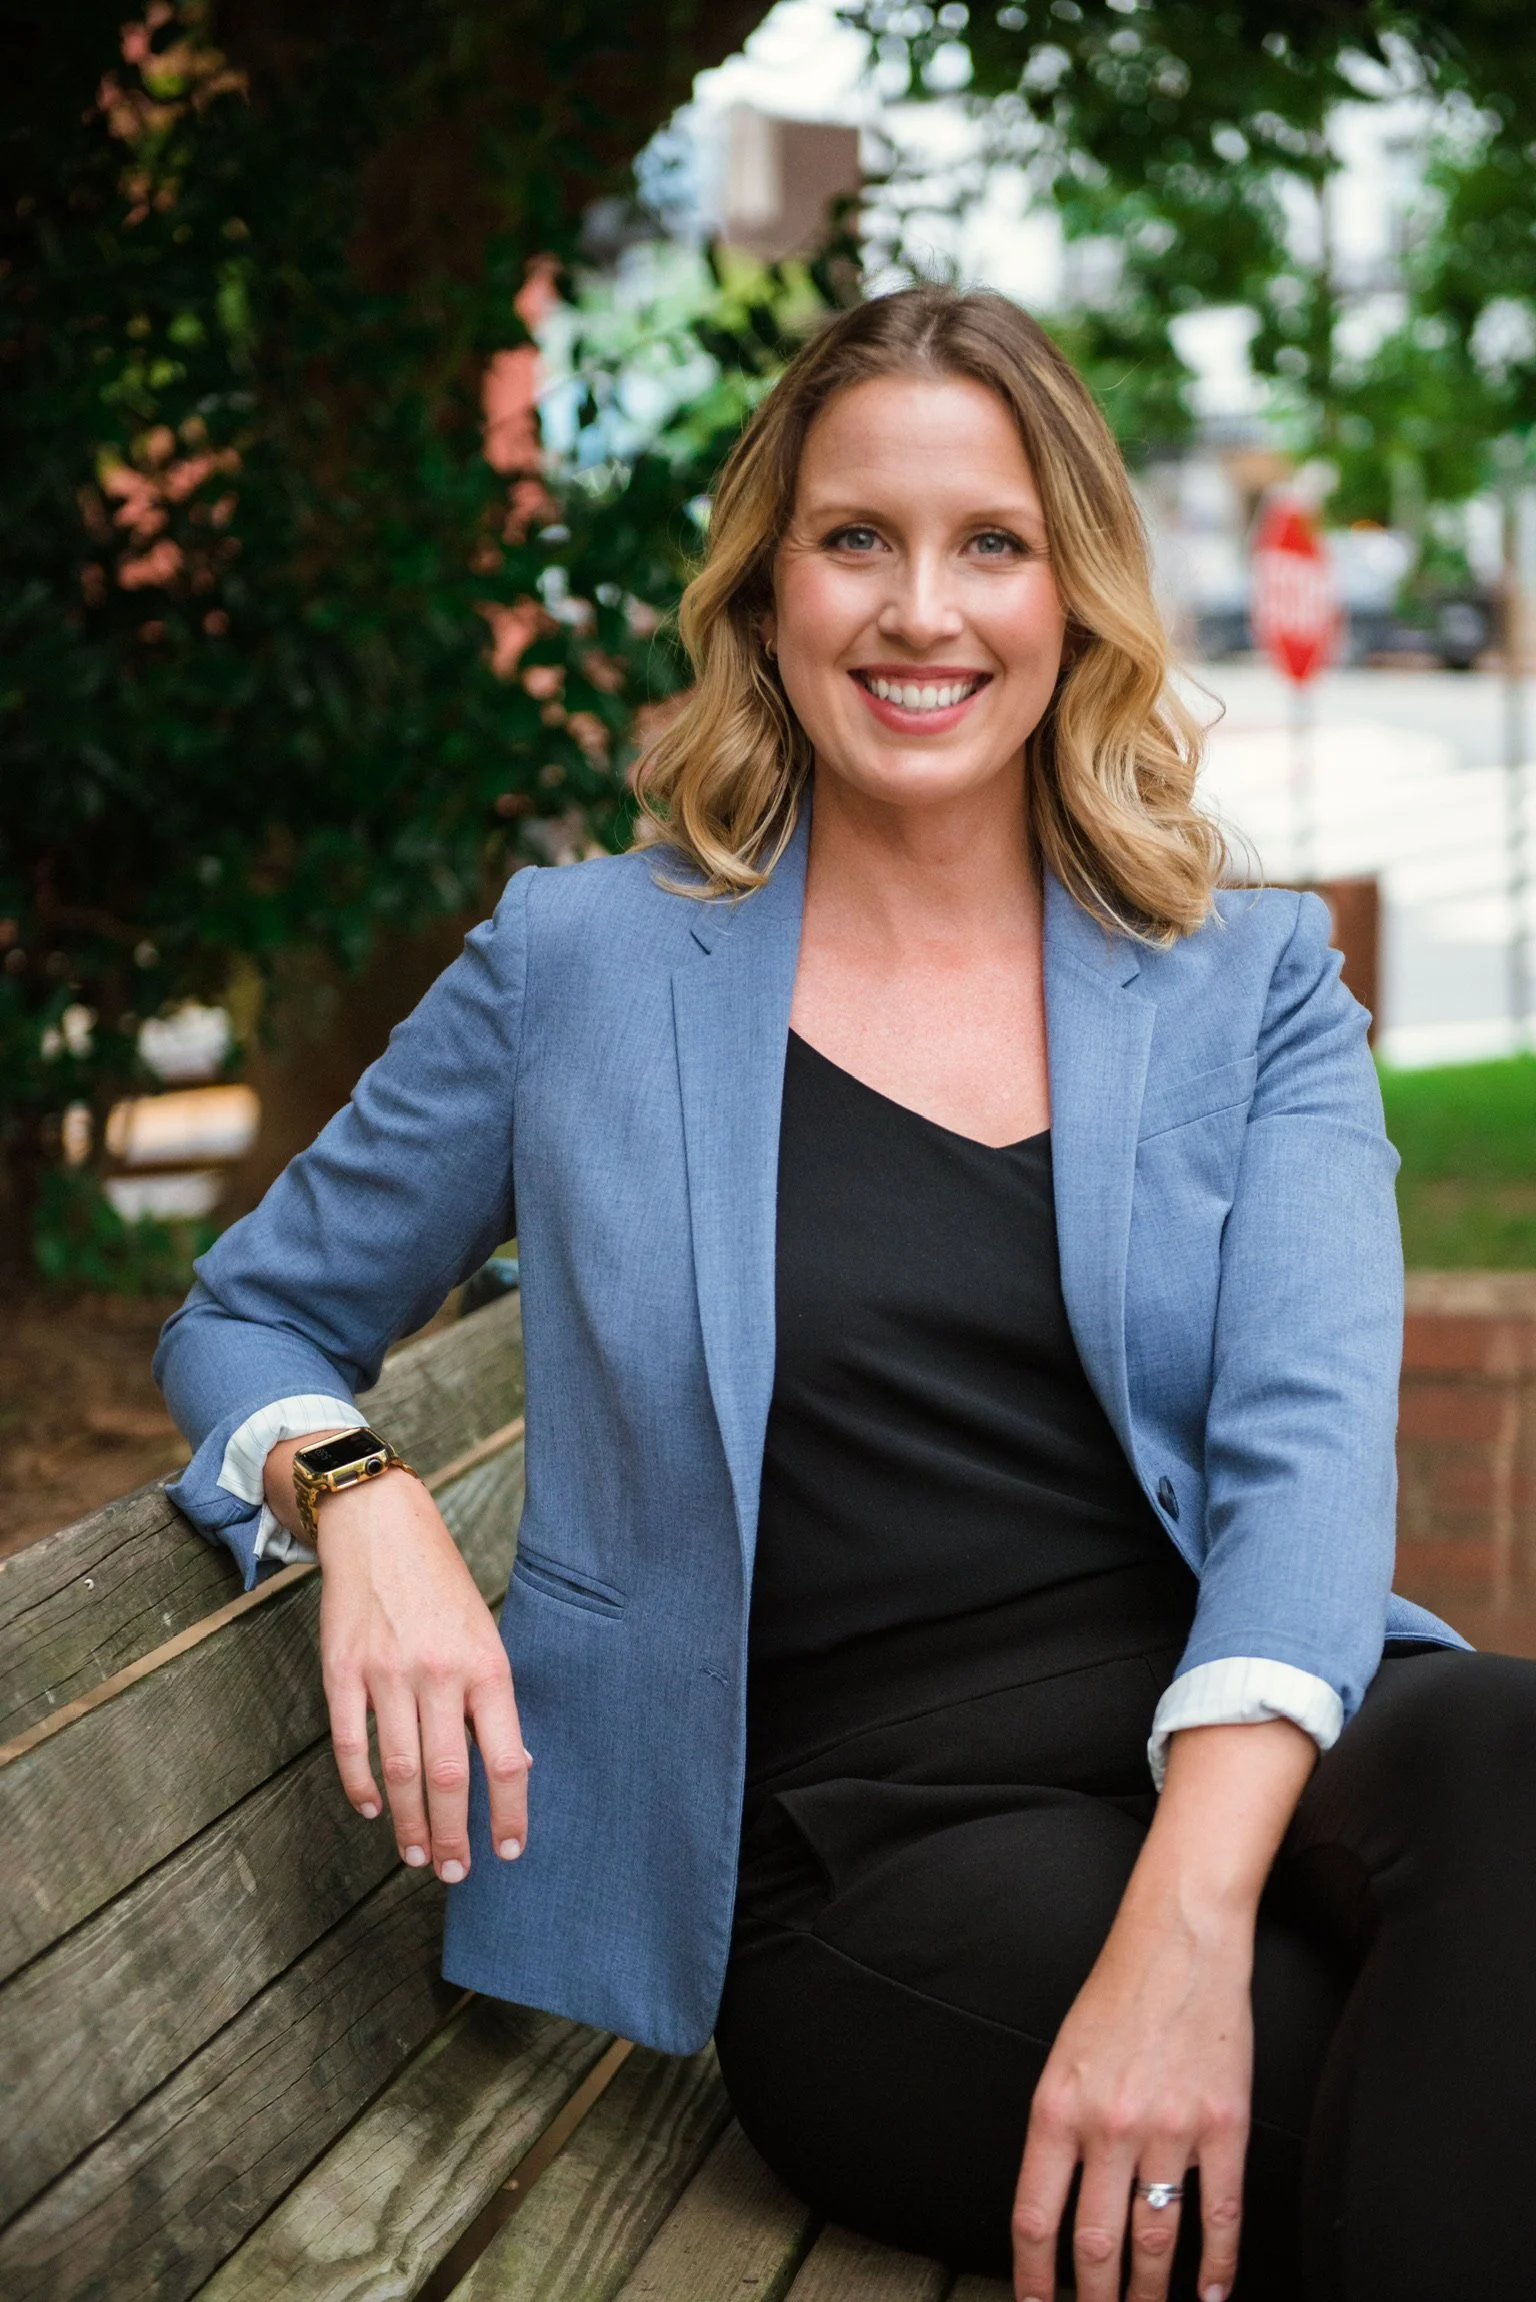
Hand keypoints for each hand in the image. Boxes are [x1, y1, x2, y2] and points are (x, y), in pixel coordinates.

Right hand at [267, 1433, 529, 1881]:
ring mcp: (388, 1673)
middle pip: (449, 1778)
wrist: (382, 1527)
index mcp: (487, 1666)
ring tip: (416, 1856)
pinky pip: (352, 1744)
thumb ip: (494, 1701)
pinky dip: (361, 1786)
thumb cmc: (442, 1589)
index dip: (510, 1813)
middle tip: (453, 1873)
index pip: (506, 1758)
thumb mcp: (485, 1635)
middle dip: (453, 1836)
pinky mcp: (342, 1670)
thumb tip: (515, 1767)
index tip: (509, 1851)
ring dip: (409, 1824)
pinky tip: (374, 1810)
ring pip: (401, 1771)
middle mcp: (440, 1673)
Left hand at [1011, 1896, 1250, 2301]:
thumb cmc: (1117, 1996)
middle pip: (1096, 2247)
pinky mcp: (1225, 2127)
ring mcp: (1170, 2130)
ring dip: (1150, 2296)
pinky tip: (1212, 2295)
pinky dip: (1218, 2268)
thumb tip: (1057, 2211)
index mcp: (1058, 2108)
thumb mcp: (1062, 2060)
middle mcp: (1109, 2126)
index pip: (1035, 2218)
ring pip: (1157, 2242)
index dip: (1034, 2280)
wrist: (1179, 1940)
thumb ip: (1058, 2132)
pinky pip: (1221, 2216)